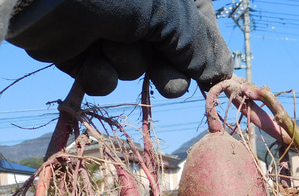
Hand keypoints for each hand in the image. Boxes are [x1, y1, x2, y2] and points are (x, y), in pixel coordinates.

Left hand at [7, 0, 232, 96]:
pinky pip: (101, 76)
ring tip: (109, 45)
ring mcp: (103, 24)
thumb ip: (198, 45)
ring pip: (132, 64)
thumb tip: (223, 73)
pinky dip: (99, 76)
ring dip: (126, 63)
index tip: (214, 82)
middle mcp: (136, 3)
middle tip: (168, 85)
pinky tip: (90, 63)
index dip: (206, 52)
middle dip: (166, 70)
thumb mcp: (167, 12)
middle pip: (167, 50)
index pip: (198, 21)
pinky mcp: (75, 48)